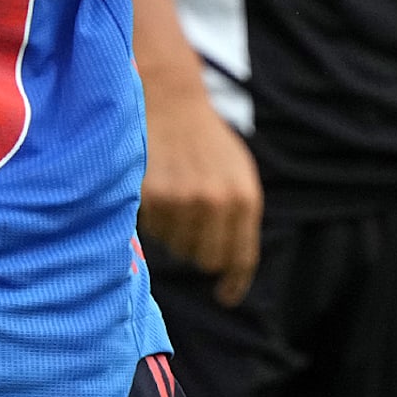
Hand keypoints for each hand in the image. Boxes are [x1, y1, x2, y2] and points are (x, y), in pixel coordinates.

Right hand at [139, 73, 260, 305]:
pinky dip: (154, 217)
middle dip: (198, 250)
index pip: (240, 258)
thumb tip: (229, 266)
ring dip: (174, 231)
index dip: (233, 283)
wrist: (171, 99)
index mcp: (245, 198)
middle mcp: (216, 204)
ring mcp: (183, 201)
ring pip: (176, 247)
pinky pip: (153, 229)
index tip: (225, 297)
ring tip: (174, 196)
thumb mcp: (237, 172)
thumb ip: (238, 215)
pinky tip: (157, 189)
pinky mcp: (152, 197)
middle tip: (190, 226)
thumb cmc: (205, 140)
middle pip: (206, 260)